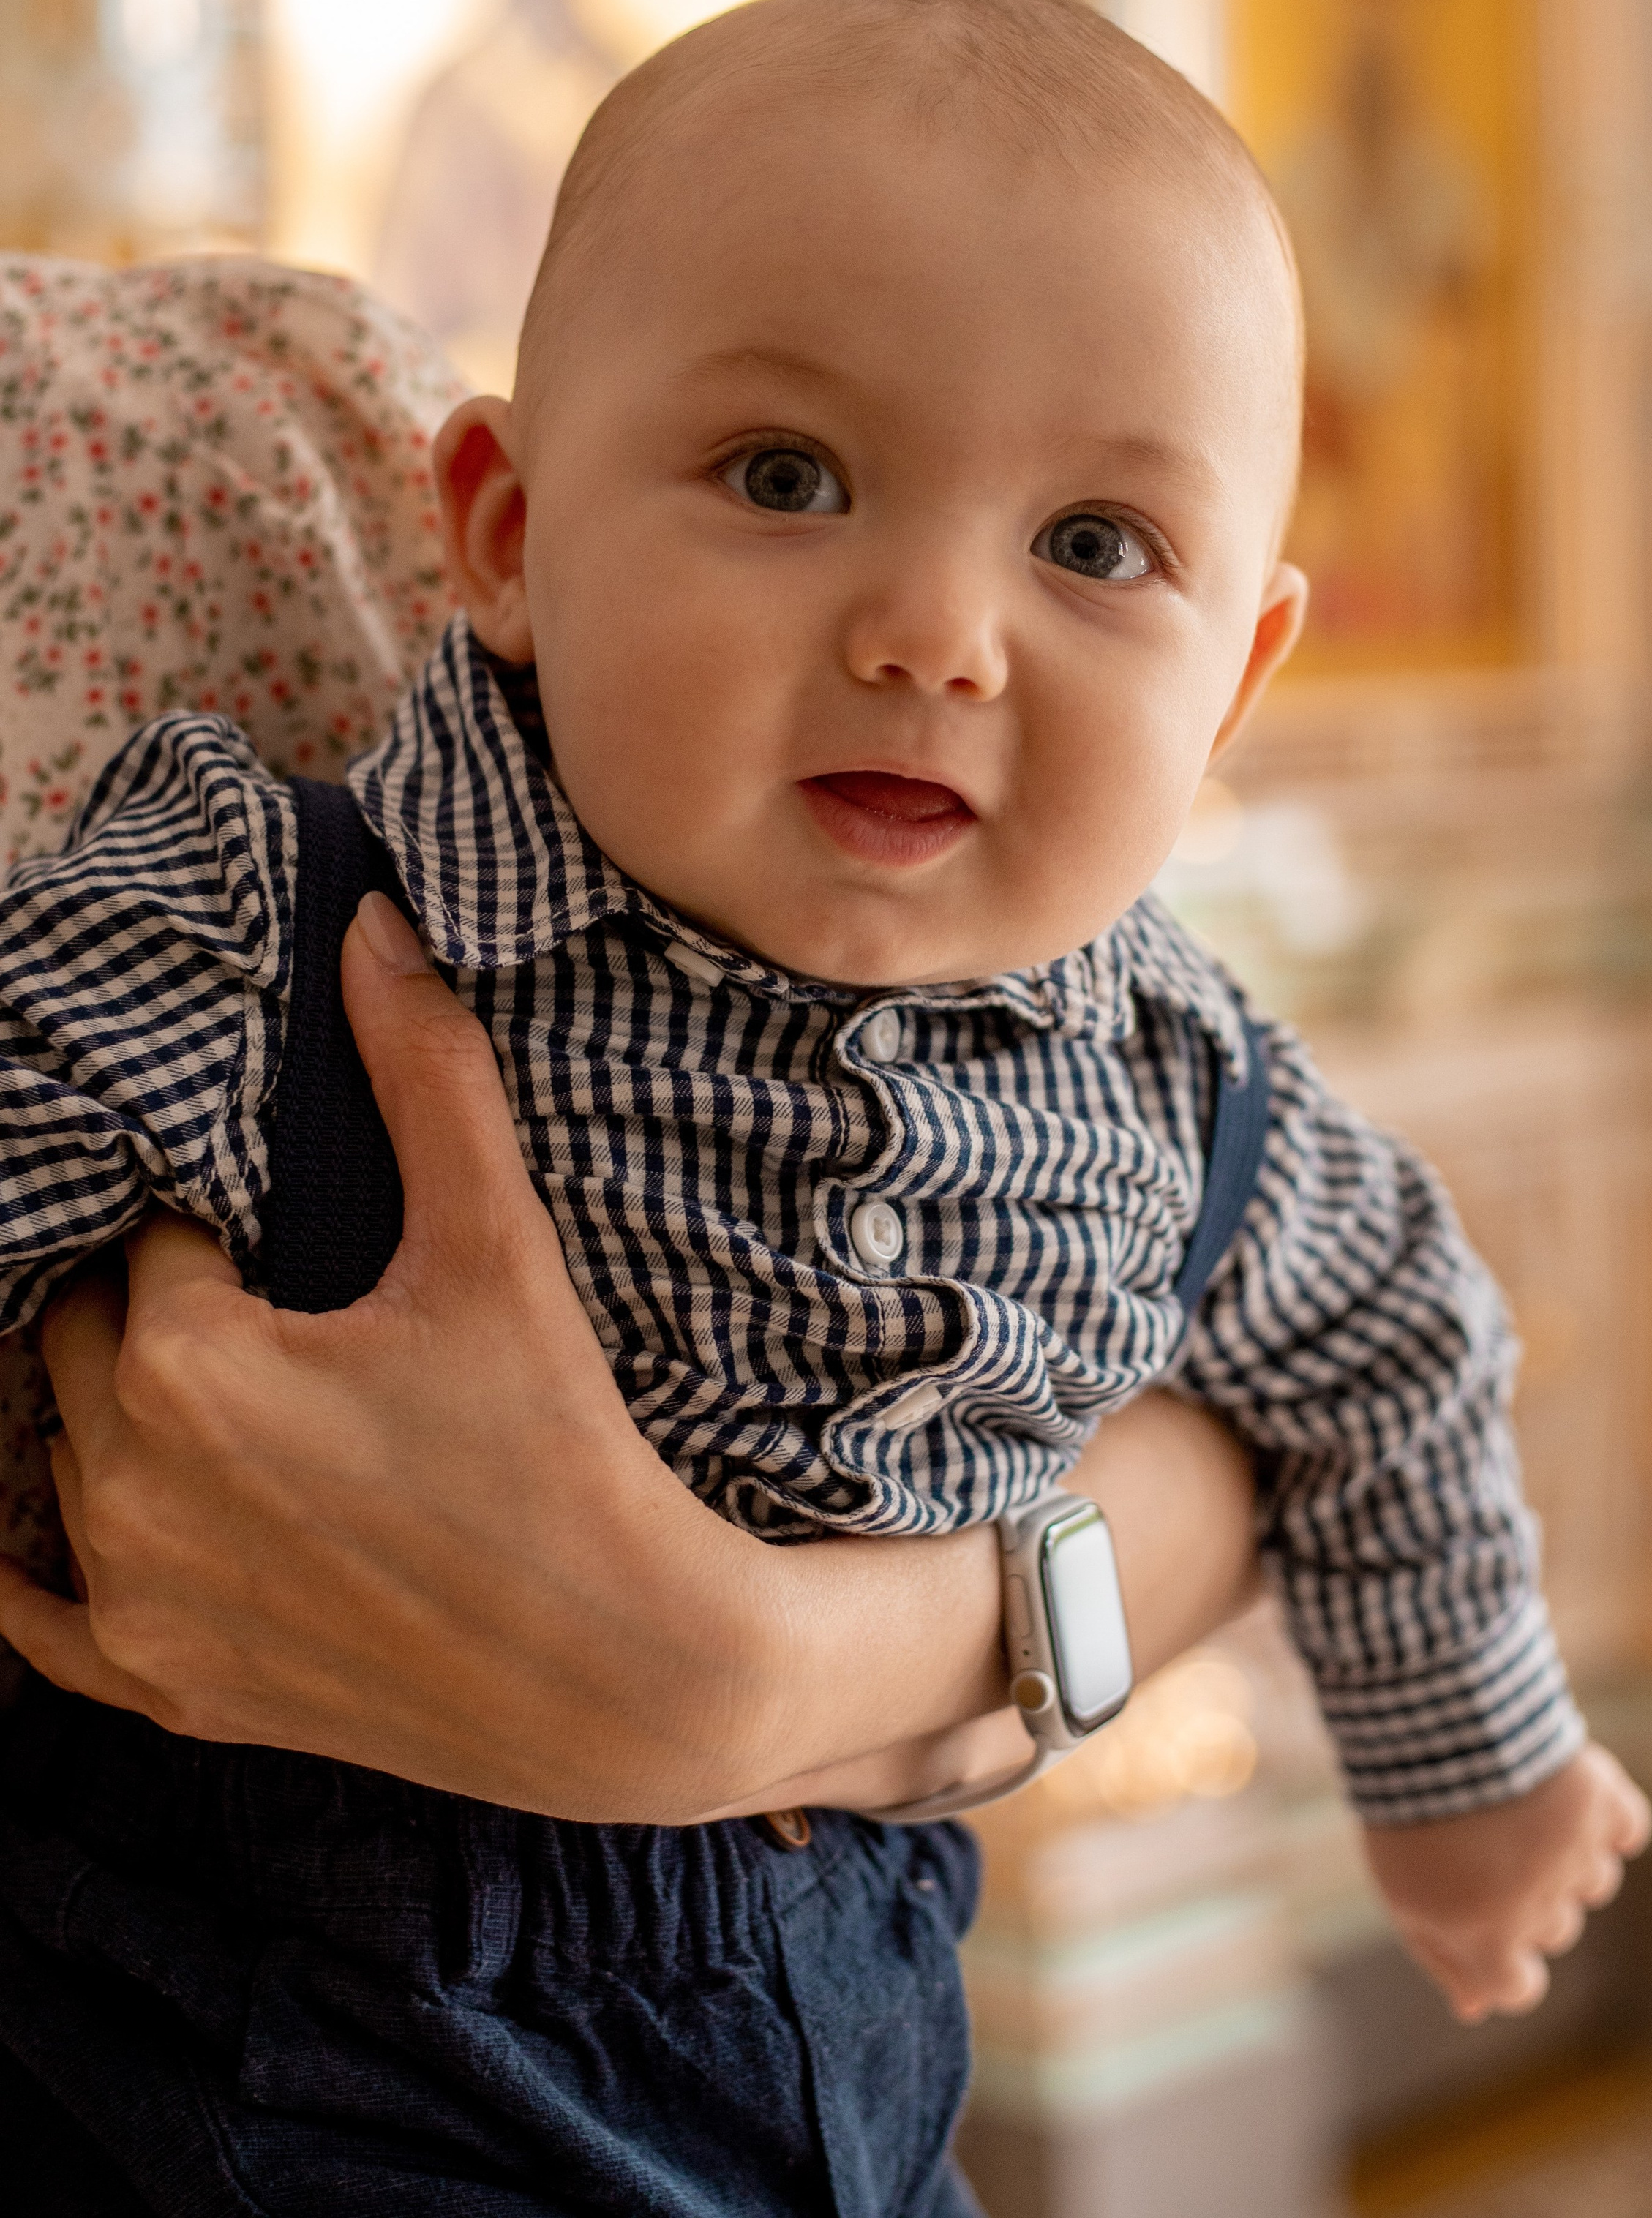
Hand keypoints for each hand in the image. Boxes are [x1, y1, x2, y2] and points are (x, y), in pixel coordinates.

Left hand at [0, 905, 779, 1816]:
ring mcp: (139, 1604)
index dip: (214, 1218)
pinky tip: (27, 1534)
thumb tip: (370, 925)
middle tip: (258, 1292)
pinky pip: (36, 1628)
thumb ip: (427, 1078)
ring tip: (216, 1385)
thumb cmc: (565, 1455)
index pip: (151, 1236)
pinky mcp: (168, 1690)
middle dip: (153, 1301)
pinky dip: (29, 1574)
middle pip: (82, 1336)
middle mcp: (130, 1485)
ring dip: (116, 1409)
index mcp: (188, 1363)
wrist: (626, 1676)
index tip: (274, 1220)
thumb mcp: (499, 1251)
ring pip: (66, 1454)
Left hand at [1363, 1743, 1651, 2022]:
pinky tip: (1566, 1789)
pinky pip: (1627, 1828)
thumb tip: (1475, 2010)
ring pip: (1593, 1881)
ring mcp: (1577, 1855)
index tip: (1481, 1913)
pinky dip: (1608, 1815)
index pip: (1520, 1988)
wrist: (1431, 1721)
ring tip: (1515, 1807)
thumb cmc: (1410, 1811)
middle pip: (1556, 1929)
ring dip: (1563, 1853)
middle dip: (1524, 1895)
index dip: (1502, 1956)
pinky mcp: (1602, 1802)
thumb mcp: (1403, 1893)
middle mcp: (1542, 1907)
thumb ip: (1442, 1957)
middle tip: (1482, 1841)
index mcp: (1488, 1938)